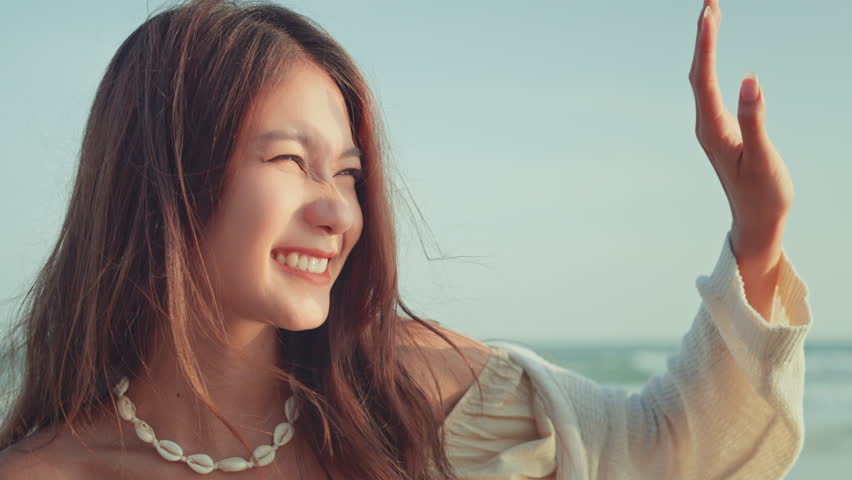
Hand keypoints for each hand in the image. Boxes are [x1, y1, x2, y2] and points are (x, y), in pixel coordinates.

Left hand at [688, 0, 793, 260]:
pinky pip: (709, 88)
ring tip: (710, 15)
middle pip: (698, 73)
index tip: (709, 13)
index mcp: (712, 130)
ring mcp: (710, 127)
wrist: (756, 223)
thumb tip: (749, 81)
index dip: (706, 44)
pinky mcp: (719, 130)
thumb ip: (755, 122)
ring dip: (705, 47)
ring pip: (702, 79)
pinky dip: (711, 63)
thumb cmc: (763, 195)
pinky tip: (713, 50)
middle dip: (703, 37)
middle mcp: (705, 125)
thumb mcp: (763, 160)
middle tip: (709, 2)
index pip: (704, 78)